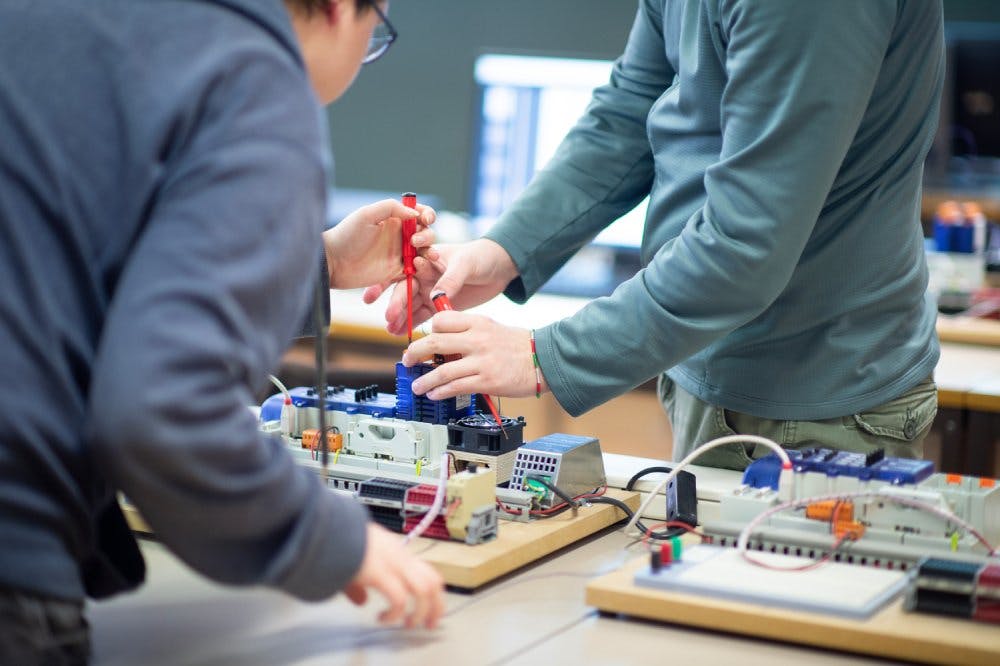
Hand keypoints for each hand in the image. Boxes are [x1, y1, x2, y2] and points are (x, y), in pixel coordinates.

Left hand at [323, 199, 438, 289]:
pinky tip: (420, 265)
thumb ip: (391, 208)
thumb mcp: (367, 215)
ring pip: (424, 251)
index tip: (425, 219)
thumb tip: (415, 213)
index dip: (427, 214)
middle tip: (414, 240)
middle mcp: (399, 235)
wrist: (334, 263)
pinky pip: (416, 268)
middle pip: (425, 232)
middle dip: (427, 234)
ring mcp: (399, 253)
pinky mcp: (397, 271)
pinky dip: (422, 266)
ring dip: (429, 250)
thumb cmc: (347, 235)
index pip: (418, 213)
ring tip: (428, 254)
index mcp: (394, 219)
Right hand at [343, 523, 445, 628]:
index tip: (429, 610)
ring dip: (421, 612)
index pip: (427, 571)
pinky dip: (395, 614)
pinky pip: (399, 599)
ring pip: (424, 589)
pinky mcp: (381, 572)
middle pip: (433, 581)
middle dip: (437, 606)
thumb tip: (361, 600)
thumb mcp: (352, 563)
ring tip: (409, 625)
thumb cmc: (337, 542)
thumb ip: (359, 585)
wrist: (327, 529)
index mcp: (396, 550)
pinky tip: (383, 619)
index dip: (432, 593)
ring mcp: (393, 562)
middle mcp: (400, 555)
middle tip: (430, 625)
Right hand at [372, 238, 518, 336]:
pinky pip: (422, 316)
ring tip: (391, 331)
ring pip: (410, 306)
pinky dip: (412, 325)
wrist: (499, 267)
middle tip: (390, 318)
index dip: (386, 283)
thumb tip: (435, 296)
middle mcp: (423, 276)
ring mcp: (429, 292)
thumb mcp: (465, 264)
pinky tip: (401, 334)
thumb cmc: (481, 257)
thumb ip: (450, 279)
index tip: (376, 295)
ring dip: (400, 318)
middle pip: (404, 291)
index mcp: (425, 258)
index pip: (402, 270)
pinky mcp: (438, 306)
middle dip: (395, 305)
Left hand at [401, 311, 546, 398]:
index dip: (428, 330)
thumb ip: (468, 331)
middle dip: (415, 353)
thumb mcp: (492, 327)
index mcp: (478, 322)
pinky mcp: (487, 381)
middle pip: (435, 342)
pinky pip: (456, 387)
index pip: (442, 320)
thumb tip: (443, 342)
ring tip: (417, 386)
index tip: (423, 341)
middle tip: (407, 361)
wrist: (544, 359)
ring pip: (442, 370)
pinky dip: (440, 391)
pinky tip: (434, 394)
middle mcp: (477, 339)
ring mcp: (482, 361)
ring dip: (424, 380)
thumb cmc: (519, 345)